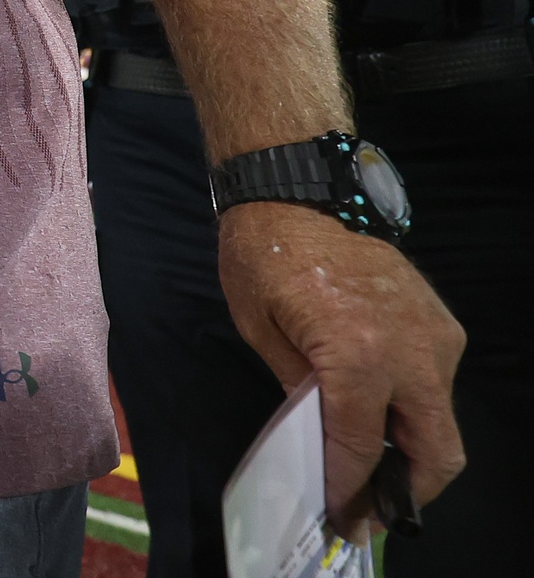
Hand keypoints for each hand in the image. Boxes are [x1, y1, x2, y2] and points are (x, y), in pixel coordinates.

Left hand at [218, 202, 466, 531]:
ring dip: (411, 448)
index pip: (361, 446)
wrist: (301, 190)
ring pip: (441, 419)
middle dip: (408, 490)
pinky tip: (376, 412)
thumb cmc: (264, 255)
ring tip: (370, 465)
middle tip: (371, 510)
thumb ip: (300, 391)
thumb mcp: (261, 331)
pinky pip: (436, 383)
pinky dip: (412, 407)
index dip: (348, 486)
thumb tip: (320, 436)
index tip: (338, 514)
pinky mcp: (442, 322)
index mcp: (359, 356)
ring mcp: (436, 336)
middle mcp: (412, 352)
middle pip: (436, 450)